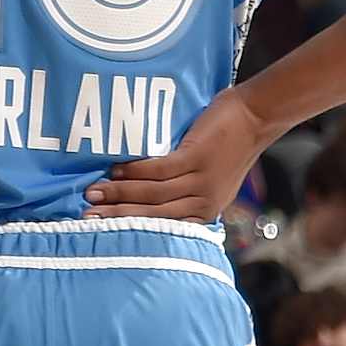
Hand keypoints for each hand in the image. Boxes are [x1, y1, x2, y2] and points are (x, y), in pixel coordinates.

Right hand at [87, 85, 261, 224]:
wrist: (258, 116)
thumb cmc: (230, 144)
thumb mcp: (210, 179)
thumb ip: (183, 192)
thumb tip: (141, 197)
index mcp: (204, 211)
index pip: (162, 225)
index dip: (130, 227)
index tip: (102, 229)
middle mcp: (203, 201)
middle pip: (153, 214)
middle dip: (117, 215)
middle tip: (88, 216)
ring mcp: (202, 180)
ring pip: (154, 194)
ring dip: (120, 193)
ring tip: (94, 192)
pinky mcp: (198, 157)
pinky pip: (160, 169)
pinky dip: (136, 171)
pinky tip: (116, 169)